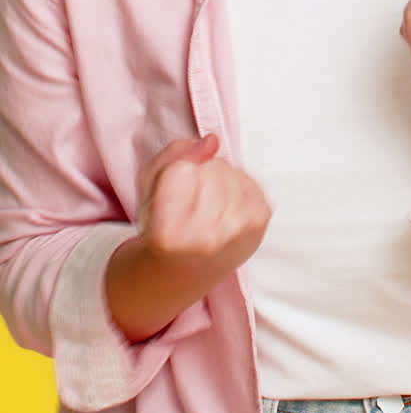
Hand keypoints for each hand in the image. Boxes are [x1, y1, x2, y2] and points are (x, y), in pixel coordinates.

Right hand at [137, 134, 271, 280]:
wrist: (185, 270)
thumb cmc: (161, 227)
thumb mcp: (147, 193)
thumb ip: (171, 157)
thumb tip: (212, 141)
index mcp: (171, 236)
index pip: (180, 170)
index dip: (173, 176)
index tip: (169, 201)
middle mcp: (209, 238)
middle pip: (212, 167)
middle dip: (199, 174)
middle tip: (189, 205)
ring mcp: (240, 232)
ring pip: (231, 169)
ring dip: (219, 178)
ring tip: (206, 207)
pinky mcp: (261, 222)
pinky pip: (248, 177)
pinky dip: (236, 185)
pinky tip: (224, 208)